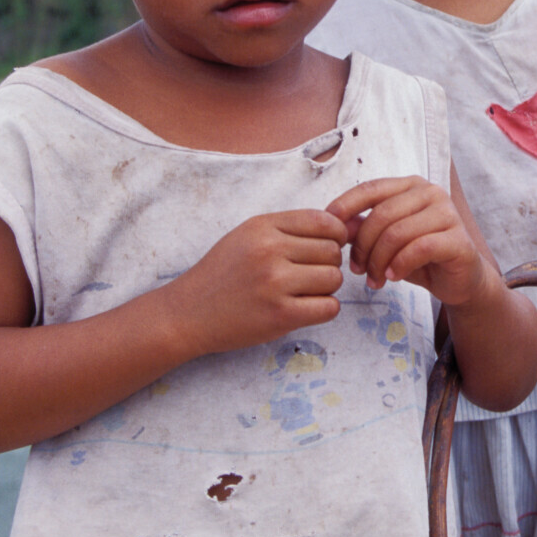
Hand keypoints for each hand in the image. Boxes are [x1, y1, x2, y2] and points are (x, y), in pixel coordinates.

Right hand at [166, 210, 346, 354]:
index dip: (335, 236)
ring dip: (326, 288)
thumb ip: (290, 230)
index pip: (324, 221)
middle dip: (327, 264)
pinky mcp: (280, 315)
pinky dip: (323, 309)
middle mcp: (269, 251)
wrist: (188, 312)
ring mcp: (275, 283)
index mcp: (263, 227)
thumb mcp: (248, 237)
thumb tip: (347, 228)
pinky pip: (329, 307)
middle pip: (332, 252)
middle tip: (308, 275)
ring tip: (303, 292)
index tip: (326, 248)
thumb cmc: (223, 274)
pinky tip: (304, 308)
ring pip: (334, 279)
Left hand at [326, 178, 488, 309]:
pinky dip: (400, 265)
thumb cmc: (421, 257)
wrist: (461, 280)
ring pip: (398, 233)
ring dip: (379, 261)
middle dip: (363, 246)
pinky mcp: (458, 239)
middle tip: (357, 270)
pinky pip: (419, 249)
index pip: (371, 188)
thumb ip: (363, 228)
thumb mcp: (386, 241)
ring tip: (374, 280)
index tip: (330, 228)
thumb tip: (334, 223)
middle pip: (382, 214)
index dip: (346, 205)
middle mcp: (431, 193)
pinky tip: (393, 277)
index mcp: (411, 186)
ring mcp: (448, 214)